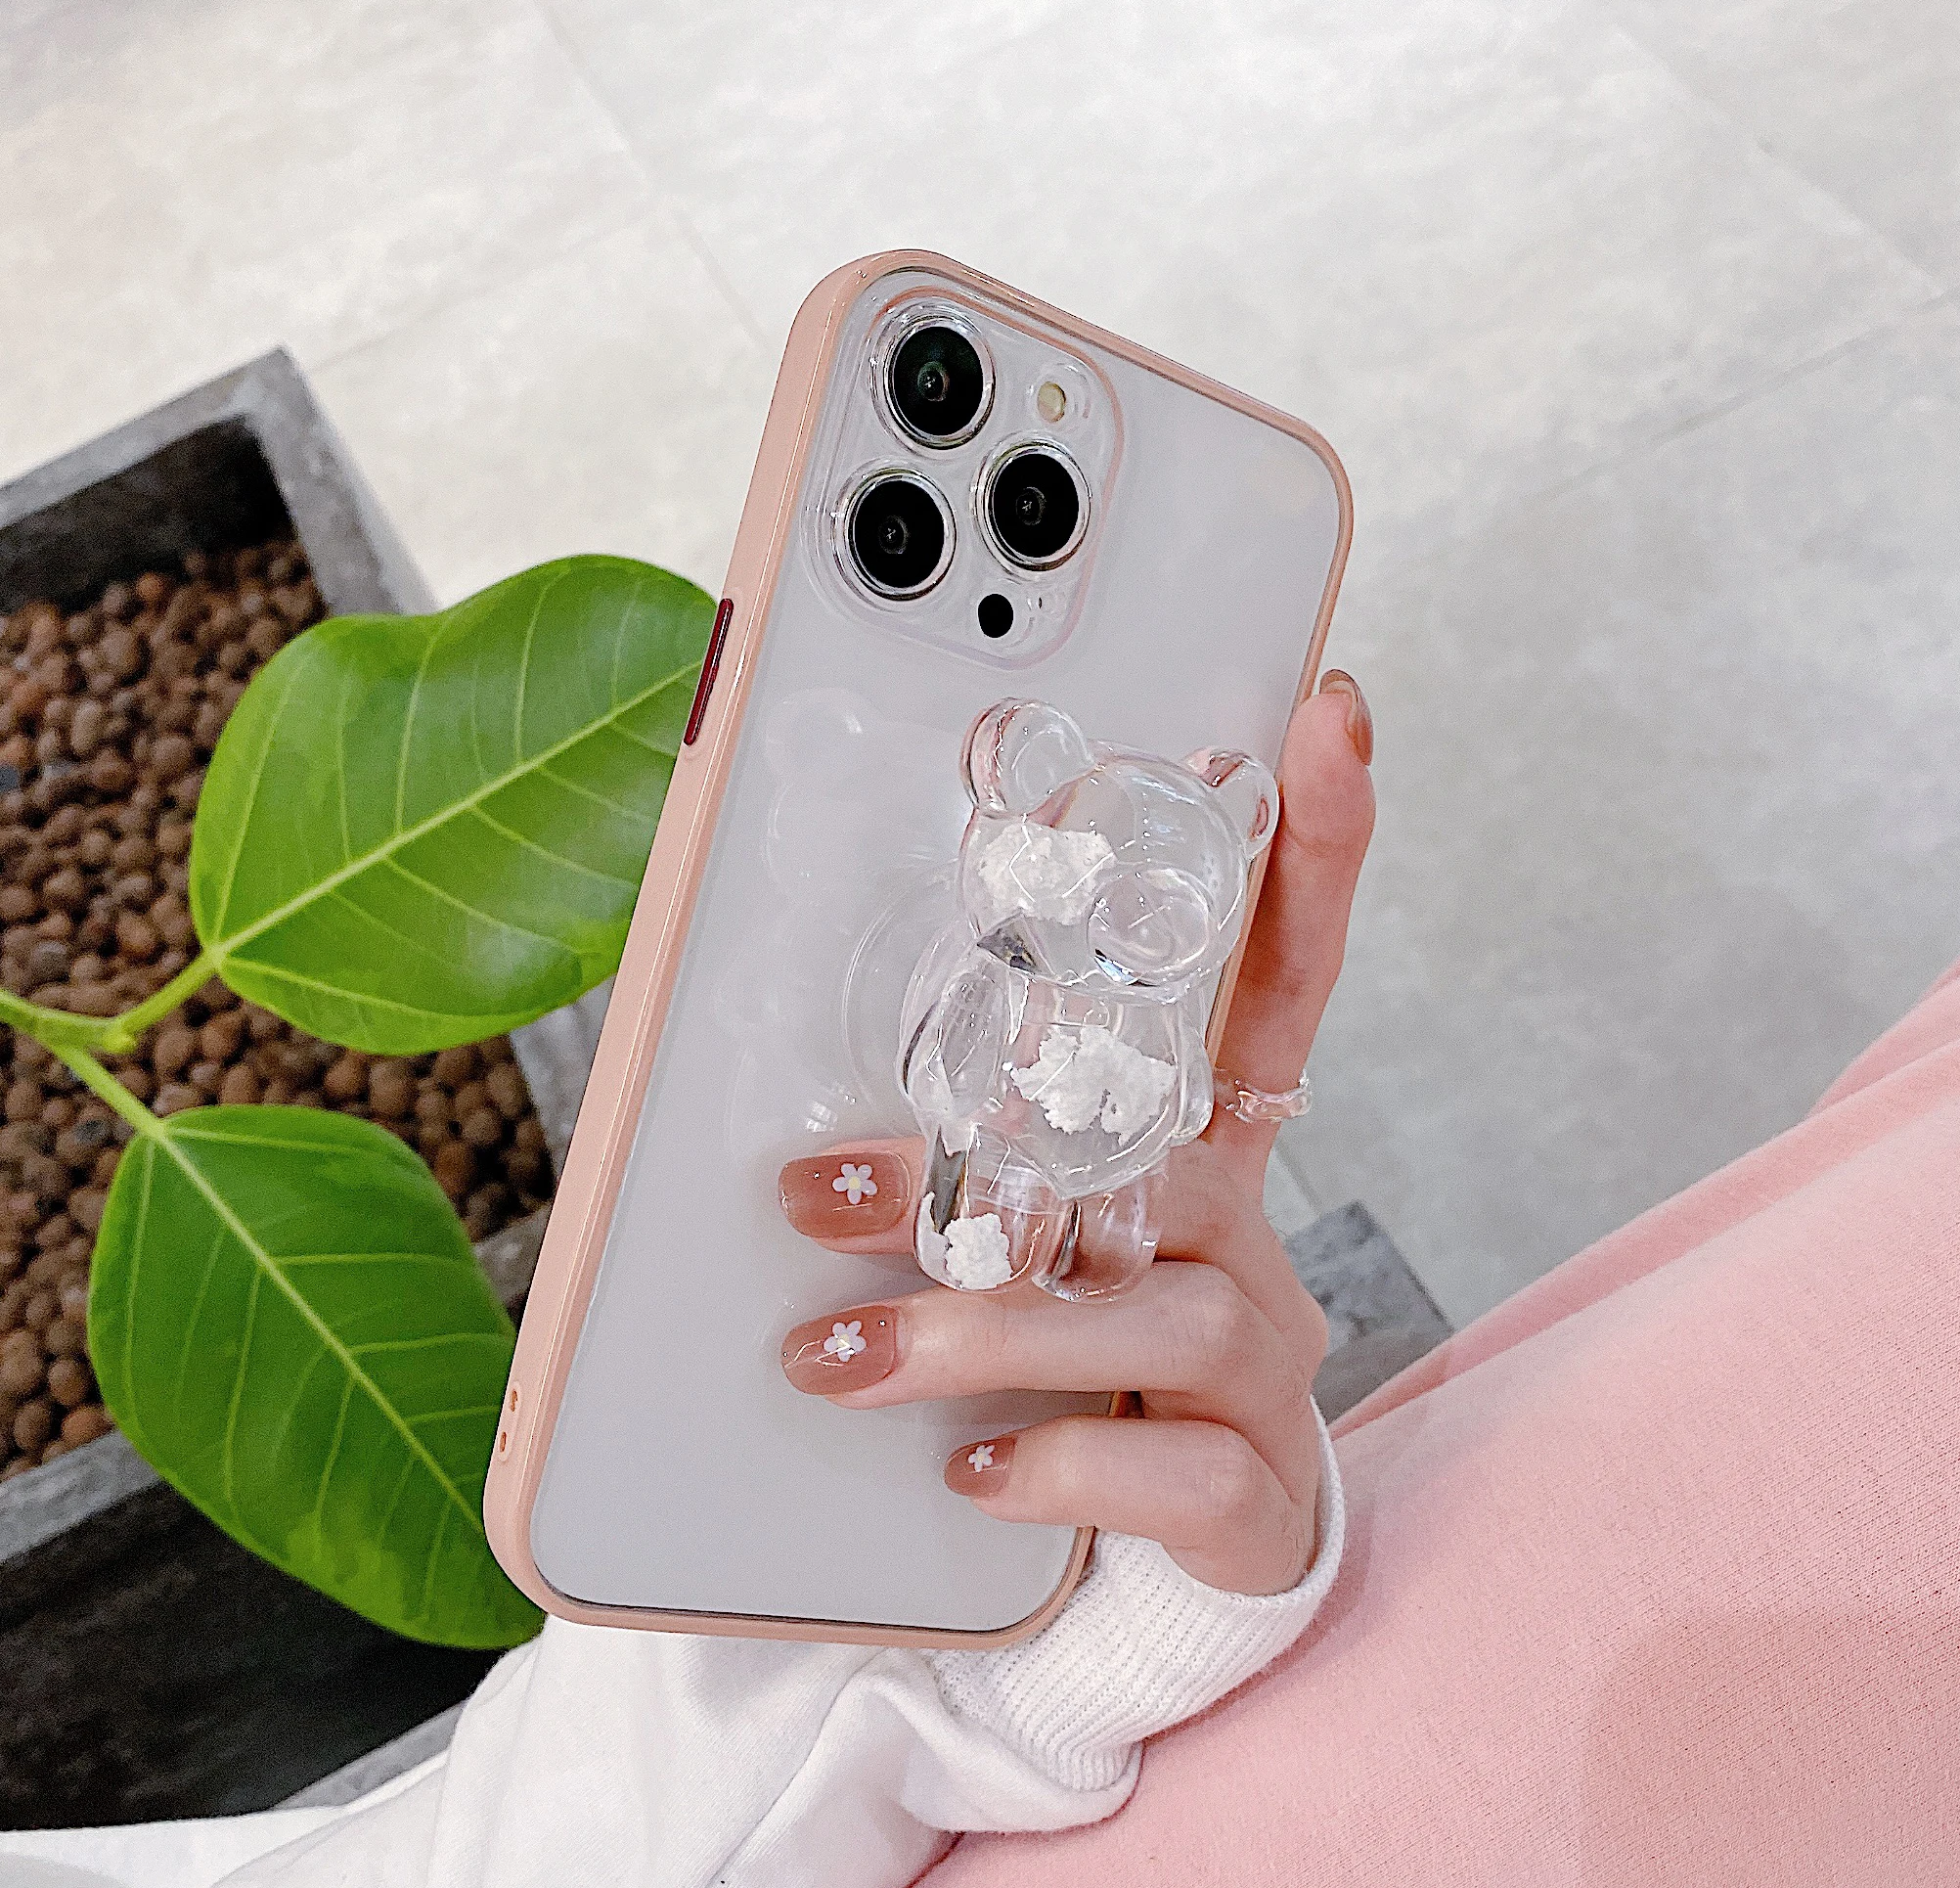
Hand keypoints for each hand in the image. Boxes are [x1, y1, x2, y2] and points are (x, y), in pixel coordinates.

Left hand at [776, 674, 1374, 1594]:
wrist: (1154, 1565)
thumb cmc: (1068, 1360)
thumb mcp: (1019, 1247)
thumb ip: (956, 1174)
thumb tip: (789, 1137)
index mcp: (1194, 1151)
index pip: (1277, 975)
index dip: (1313, 853)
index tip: (1325, 722)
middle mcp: (1243, 1236)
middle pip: (1158, 1150)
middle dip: (981, 1163)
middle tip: (810, 1188)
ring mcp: (1263, 1363)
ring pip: (1151, 1305)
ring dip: (977, 1329)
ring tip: (835, 1359)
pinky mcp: (1255, 1490)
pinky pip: (1174, 1461)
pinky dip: (1062, 1456)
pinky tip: (974, 1470)